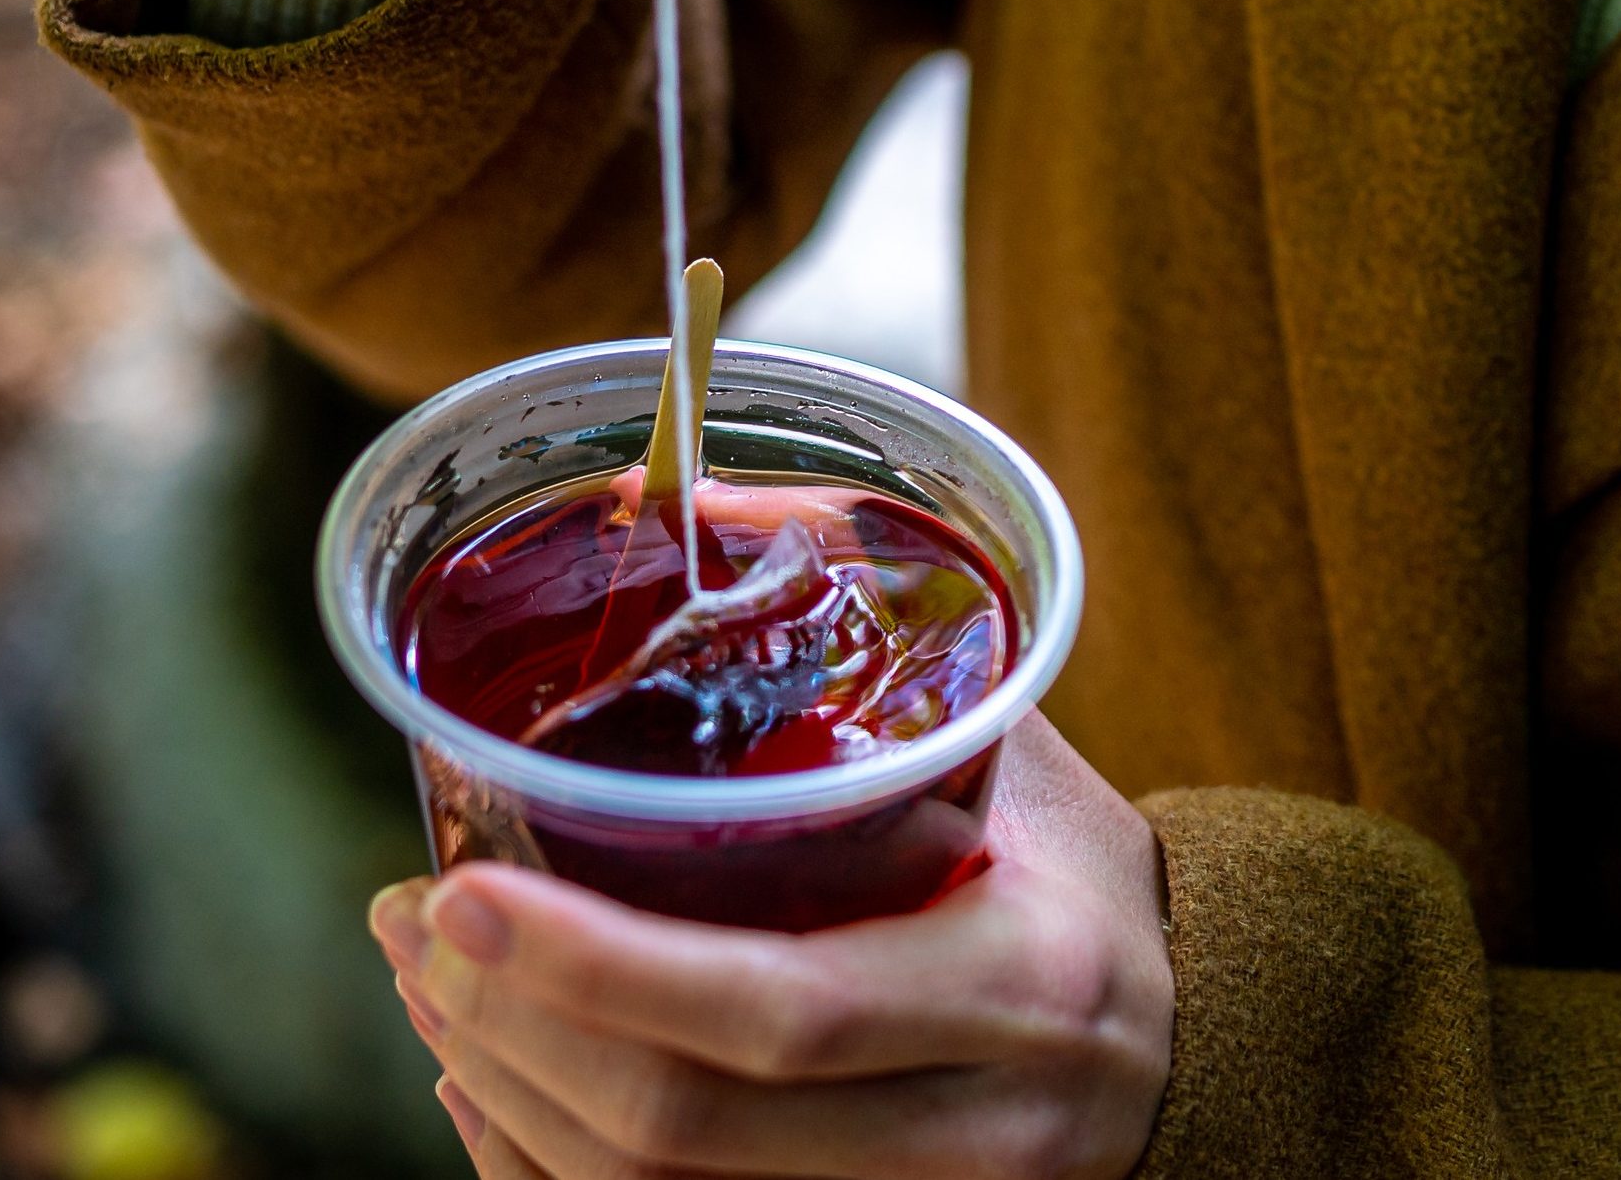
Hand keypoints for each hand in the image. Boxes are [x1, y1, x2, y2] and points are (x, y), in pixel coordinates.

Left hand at [373, 713, 1174, 1178]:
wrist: (1204, 1044)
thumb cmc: (1079, 880)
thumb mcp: (1014, 759)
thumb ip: (872, 654)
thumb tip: (685, 507)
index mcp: (1021, 982)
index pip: (778, 1010)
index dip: (594, 968)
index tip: (462, 889)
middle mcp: (982, 1131)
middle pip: (685, 1132)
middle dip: (511, 1027)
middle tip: (416, 922)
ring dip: (506, 1102)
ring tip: (434, 986)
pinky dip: (545, 1177)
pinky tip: (494, 1087)